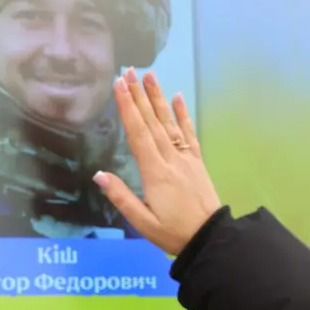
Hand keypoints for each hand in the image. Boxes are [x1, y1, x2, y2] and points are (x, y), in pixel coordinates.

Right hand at [94, 68, 221, 254]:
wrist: (211, 238)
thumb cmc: (173, 232)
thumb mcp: (142, 222)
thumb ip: (120, 197)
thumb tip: (98, 175)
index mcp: (155, 172)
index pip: (138, 134)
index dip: (127, 108)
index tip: (118, 86)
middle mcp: (171, 159)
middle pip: (152, 122)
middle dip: (139, 95)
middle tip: (129, 71)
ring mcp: (186, 158)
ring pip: (169, 123)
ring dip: (158, 98)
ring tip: (150, 76)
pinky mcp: (197, 162)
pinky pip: (189, 134)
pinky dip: (183, 114)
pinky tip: (177, 97)